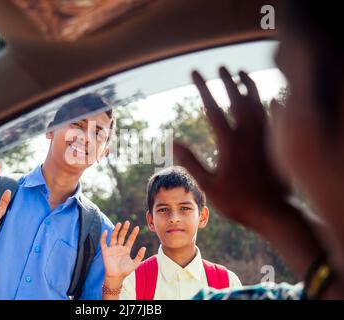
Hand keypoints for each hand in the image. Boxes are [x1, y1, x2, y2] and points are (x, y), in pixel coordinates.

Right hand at [100, 221, 145, 280]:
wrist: (116, 277)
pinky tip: (106, 231)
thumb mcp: (135, 263)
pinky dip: (104, 237)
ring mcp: (112, 249)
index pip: (130, 239)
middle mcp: (119, 247)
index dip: (133, 234)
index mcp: (126, 249)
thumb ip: (140, 256)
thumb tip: (144, 247)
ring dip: (116, 230)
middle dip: (124, 229)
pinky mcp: (105, 251)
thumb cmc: (125, 271)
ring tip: (119, 224)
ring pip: (114, 237)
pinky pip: (103, 243)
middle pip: (122, 236)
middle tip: (127, 222)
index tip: (137, 227)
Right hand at [173, 67, 290, 226]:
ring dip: (250, 86)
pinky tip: (272, 97)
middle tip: (220, 67)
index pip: (214, 107)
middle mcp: (249, 135)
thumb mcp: (208, 185)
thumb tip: (172, 142)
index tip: (194, 72)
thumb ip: (190, 162)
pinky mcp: (276, 145)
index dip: (203, 87)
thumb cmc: (238, 202)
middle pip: (238, 99)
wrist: (273, 213)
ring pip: (258, 104)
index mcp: (230, 142)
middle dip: (227, 80)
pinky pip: (276, 118)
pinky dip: (273, 105)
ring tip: (242, 73)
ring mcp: (265, 138)